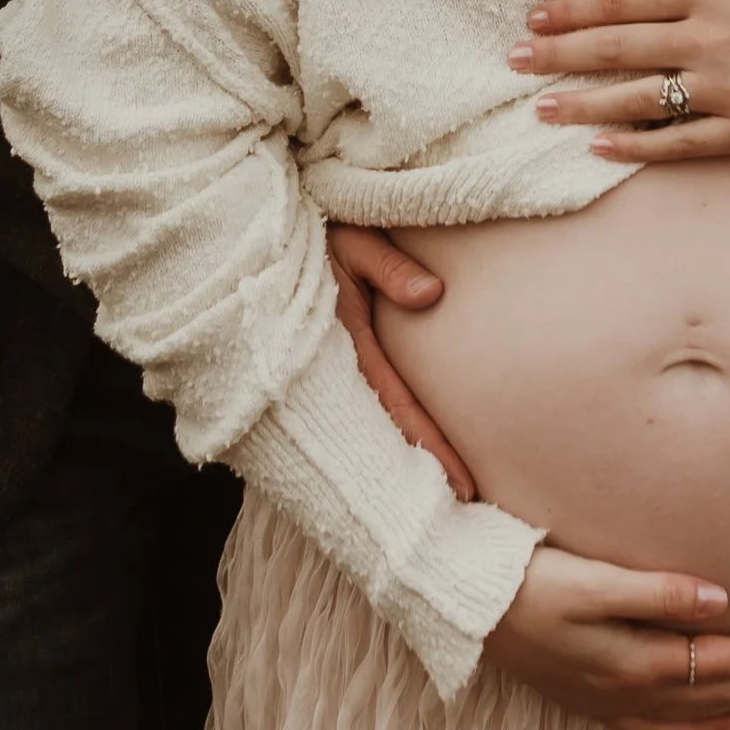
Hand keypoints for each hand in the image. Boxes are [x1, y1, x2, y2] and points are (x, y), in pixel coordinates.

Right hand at [326, 223, 477, 500]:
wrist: (267, 226)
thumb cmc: (318, 227)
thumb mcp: (353, 239)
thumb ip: (389, 266)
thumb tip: (432, 296)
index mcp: (344, 337)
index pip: (396, 403)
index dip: (429, 443)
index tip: (462, 483)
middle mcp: (334, 361)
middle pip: (384, 425)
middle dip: (419, 466)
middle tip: (462, 504)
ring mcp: (327, 363)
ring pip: (370, 419)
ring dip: (401, 453)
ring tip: (439, 491)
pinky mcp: (324, 358)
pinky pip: (360, 399)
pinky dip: (384, 427)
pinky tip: (400, 447)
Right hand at [481, 546, 729, 729]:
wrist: (464, 611)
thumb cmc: (526, 582)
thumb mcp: (590, 580)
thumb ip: (655, 591)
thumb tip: (722, 601)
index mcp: (640, 658)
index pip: (728, 657)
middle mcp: (633, 689)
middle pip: (722, 686)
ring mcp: (613, 700)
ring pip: (698, 708)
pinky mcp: (593, 701)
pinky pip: (659, 728)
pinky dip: (697, 728)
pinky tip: (723, 723)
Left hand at [508, 0, 729, 162]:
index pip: (624, 0)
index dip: (573, 8)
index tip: (535, 17)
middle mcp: (713, 40)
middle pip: (619, 48)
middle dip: (560, 54)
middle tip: (515, 61)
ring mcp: (729, 89)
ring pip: (640, 99)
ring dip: (584, 104)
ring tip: (542, 108)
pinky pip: (682, 142)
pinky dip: (638, 146)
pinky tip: (598, 147)